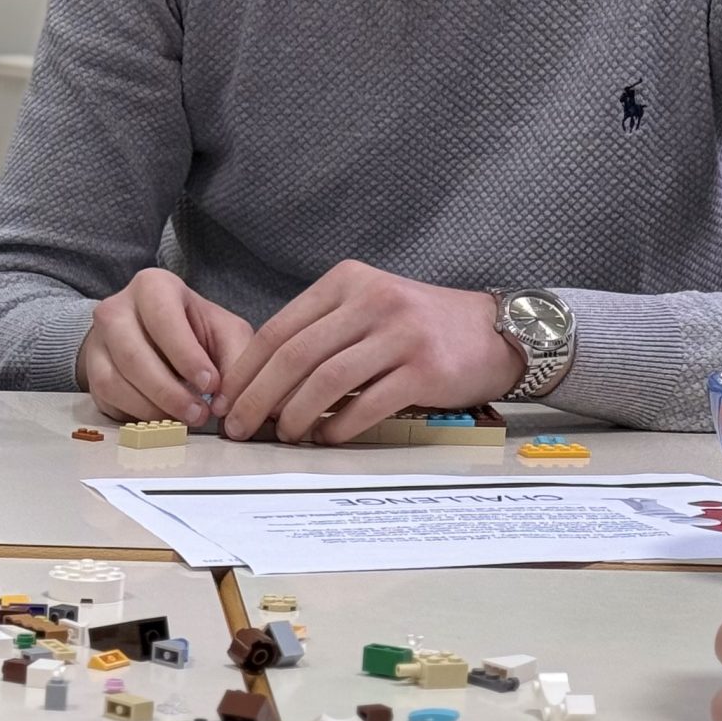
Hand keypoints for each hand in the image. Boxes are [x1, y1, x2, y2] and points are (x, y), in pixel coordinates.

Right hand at [76, 268, 252, 427]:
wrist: (151, 333)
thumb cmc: (192, 329)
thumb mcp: (223, 332)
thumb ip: (235, 358)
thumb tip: (225, 400)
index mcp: (152, 287)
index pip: (163, 320)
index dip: (187, 356)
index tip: (211, 385)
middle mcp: (116, 310)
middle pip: (133, 356)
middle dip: (169, 391)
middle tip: (197, 414)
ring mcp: (98, 342)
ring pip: (116, 382)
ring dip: (152, 408)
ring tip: (182, 419)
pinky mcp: (92, 371)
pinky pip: (108, 399)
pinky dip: (137, 414)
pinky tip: (162, 417)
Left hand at [219, 261, 519, 443]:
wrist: (497, 332)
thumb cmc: (418, 329)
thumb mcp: (367, 310)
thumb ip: (319, 334)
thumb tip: (256, 384)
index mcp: (349, 281)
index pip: (279, 330)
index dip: (244, 372)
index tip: (224, 402)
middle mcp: (374, 300)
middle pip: (294, 357)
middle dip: (257, 399)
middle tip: (239, 429)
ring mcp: (402, 333)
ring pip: (325, 382)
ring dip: (294, 417)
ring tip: (284, 436)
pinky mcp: (425, 368)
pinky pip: (365, 405)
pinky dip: (337, 428)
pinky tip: (326, 438)